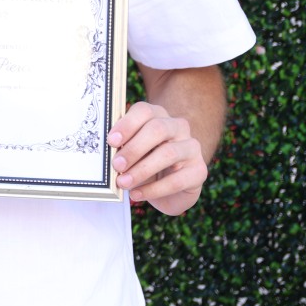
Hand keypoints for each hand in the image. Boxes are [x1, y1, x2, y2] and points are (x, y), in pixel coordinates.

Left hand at [109, 100, 207, 216]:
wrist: (169, 190)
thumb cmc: (144, 164)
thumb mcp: (131, 154)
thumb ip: (121, 148)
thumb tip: (106, 152)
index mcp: (158, 116)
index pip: (145, 111)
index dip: (127, 125)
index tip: (111, 141)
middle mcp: (178, 127)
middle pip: (157, 129)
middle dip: (134, 148)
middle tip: (116, 165)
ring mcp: (192, 148)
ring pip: (169, 153)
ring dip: (142, 170)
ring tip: (123, 183)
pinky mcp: (200, 171)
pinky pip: (177, 180)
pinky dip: (153, 189)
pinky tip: (137, 194)